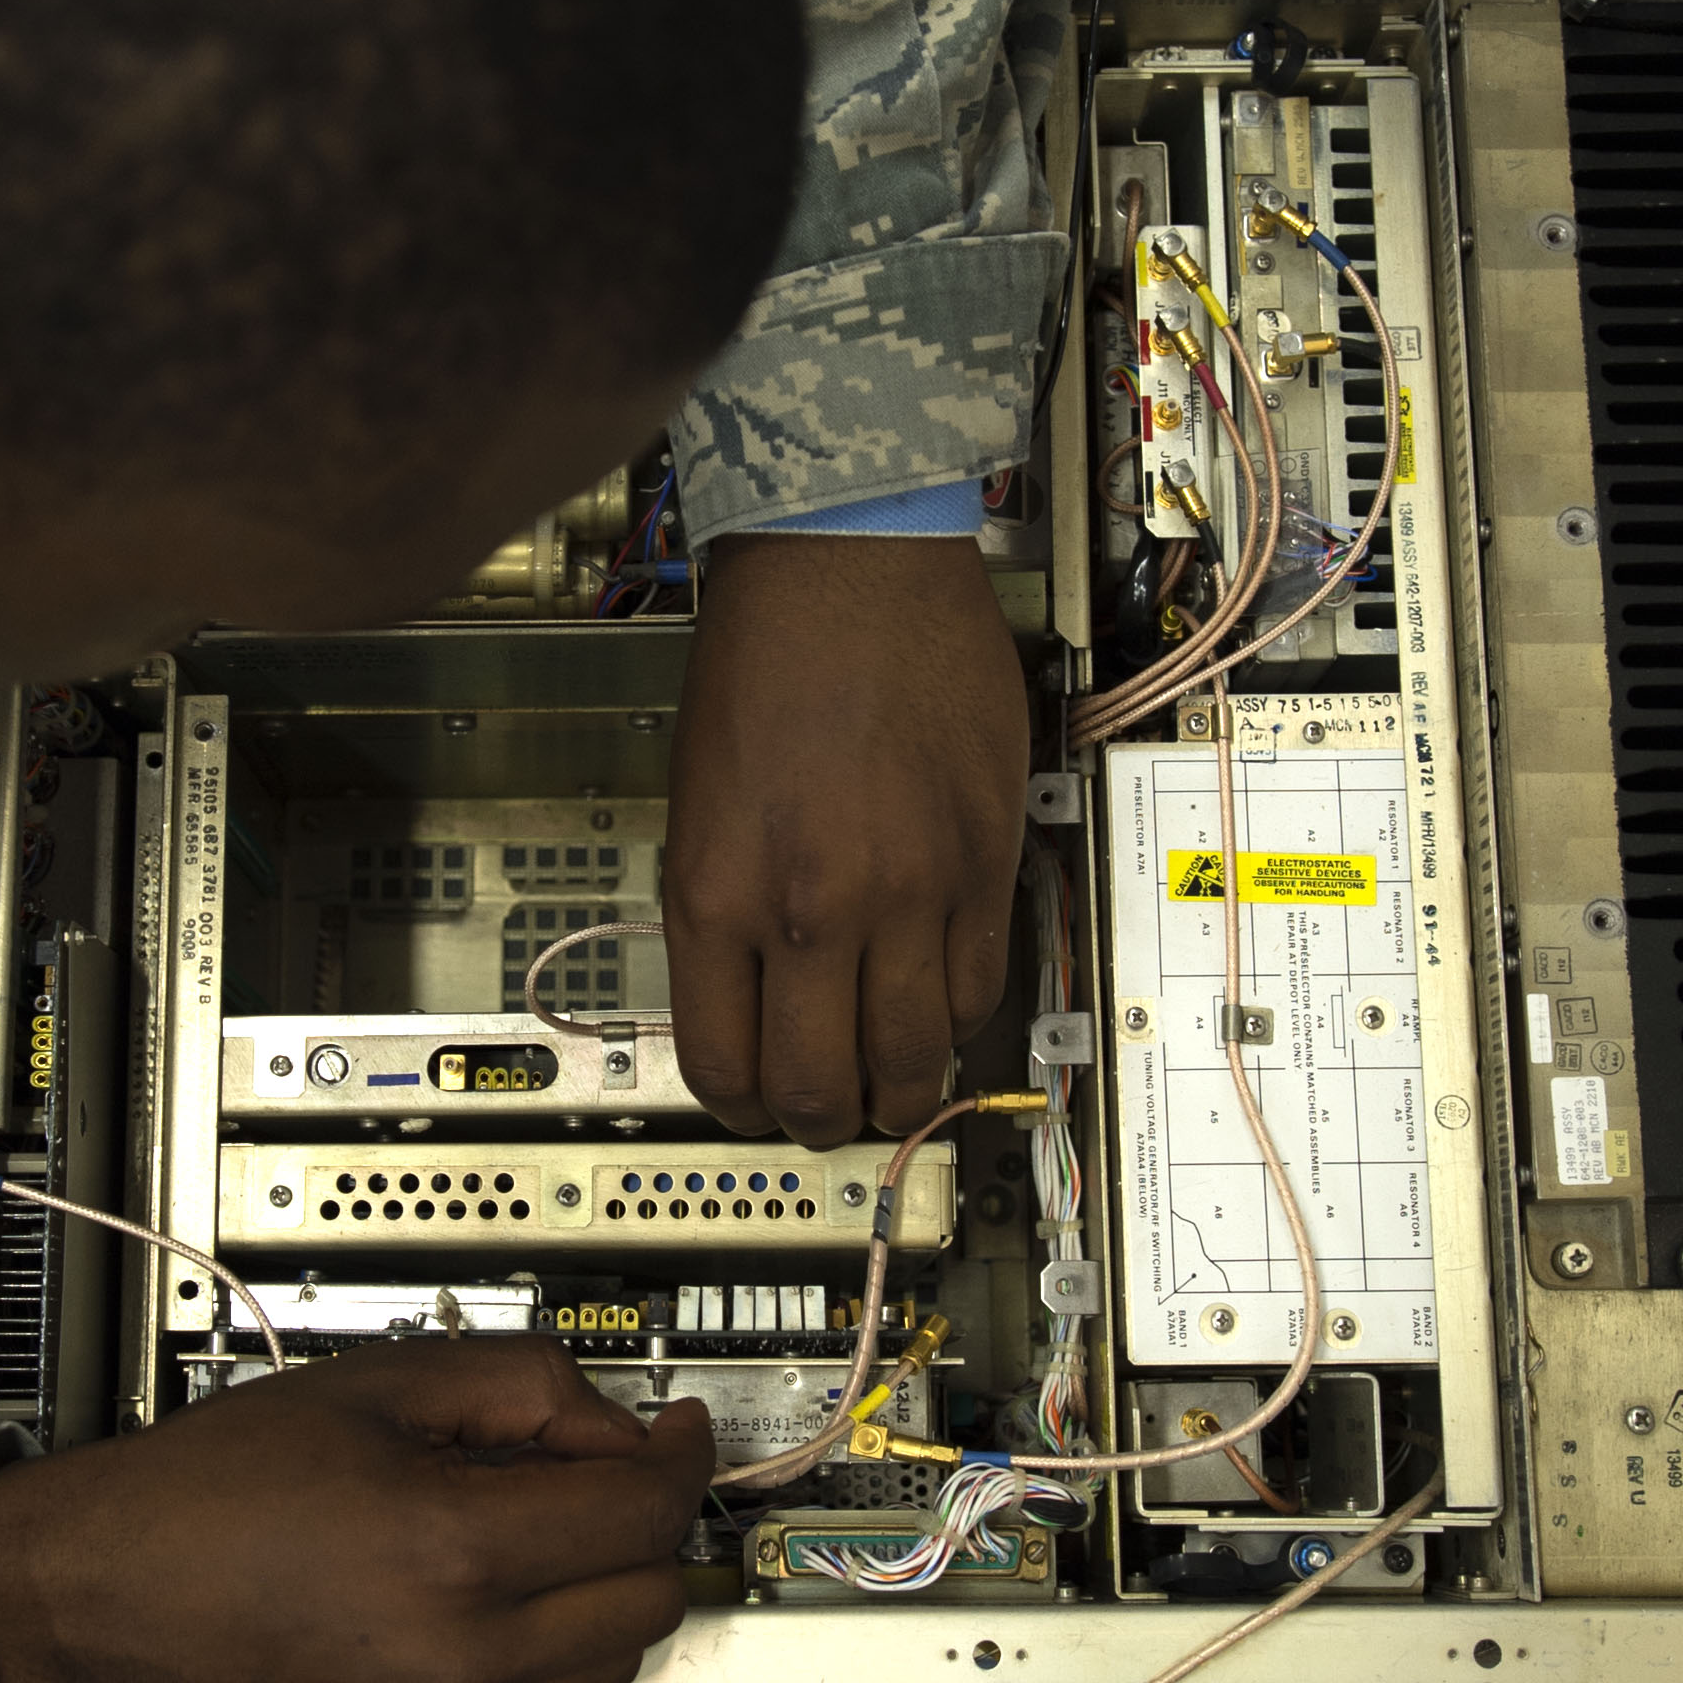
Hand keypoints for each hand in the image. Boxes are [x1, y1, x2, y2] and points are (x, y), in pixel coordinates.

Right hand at [0, 1337, 707, 1682]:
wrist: (106, 1597)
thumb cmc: (218, 1486)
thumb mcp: (380, 1383)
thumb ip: (525, 1386)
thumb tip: (617, 1427)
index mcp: (455, 1554)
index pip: (642, 1514)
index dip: (678, 1458)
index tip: (675, 1429)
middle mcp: (464, 1662)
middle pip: (649, 1601)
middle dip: (645, 1528)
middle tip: (602, 1476)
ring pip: (609, 1665)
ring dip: (601, 1593)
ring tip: (526, 1533)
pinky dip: (539, 1649)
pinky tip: (472, 1595)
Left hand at [662, 534, 1031, 1143]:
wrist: (851, 563)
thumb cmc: (764, 657)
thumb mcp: (698, 802)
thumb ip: (724, 909)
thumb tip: (752, 995)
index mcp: (719, 895)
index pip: (725, 1067)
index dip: (740, 1109)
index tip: (753, 1105)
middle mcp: (814, 909)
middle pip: (824, 1087)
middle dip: (821, 1119)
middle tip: (828, 1111)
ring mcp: (910, 892)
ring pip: (915, 1056)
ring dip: (900, 1085)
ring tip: (890, 1074)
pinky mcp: (984, 863)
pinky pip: (980, 986)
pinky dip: (957, 1015)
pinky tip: (938, 1005)